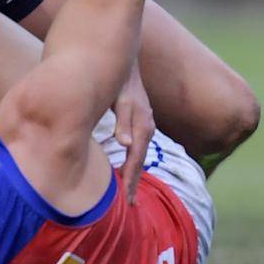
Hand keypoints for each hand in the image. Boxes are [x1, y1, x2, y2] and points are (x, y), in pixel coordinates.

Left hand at [113, 64, 153, 203]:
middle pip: (139, 160)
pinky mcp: (136, 118)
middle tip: (130, 206)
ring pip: (138, 153)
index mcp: (142, 124)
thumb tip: (124, 144)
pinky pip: (135, 145)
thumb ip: (122, 118)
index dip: (130, 180)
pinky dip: (131, 159)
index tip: (127, 201)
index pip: (135, 159)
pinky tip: (124, 165)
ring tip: (128, 193)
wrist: (122, 57)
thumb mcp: (120, 96)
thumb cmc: (118, 77)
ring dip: (133, 172)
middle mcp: (145, 126)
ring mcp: (142, 122)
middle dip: (134, 182)